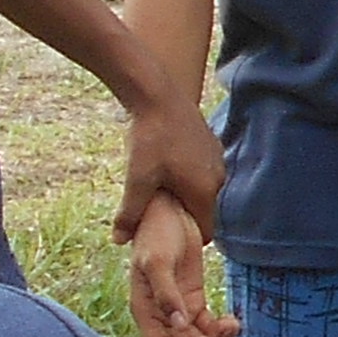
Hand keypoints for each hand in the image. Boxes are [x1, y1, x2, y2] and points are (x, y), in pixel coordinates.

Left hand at [119, 93, 220, 243]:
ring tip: (158, 186)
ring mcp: (217, 159)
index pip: (205, 232)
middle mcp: (218, 177)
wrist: (158, 94)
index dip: (185, 240)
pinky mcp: (212, 143)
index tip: (166, 237)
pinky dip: (188, 175)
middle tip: (156, 211)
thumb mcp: (137, 180)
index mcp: (204, 191)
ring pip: (202, 189)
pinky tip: (166, 163)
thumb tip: (119, 241)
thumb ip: (130, 214)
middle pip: (203, 210)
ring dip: (185, 193)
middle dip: (182, 215)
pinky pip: (202, 170)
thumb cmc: (150, 139)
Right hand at [125, 198, 237, 336]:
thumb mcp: (157, 261)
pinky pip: (207, 325)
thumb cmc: (156, 234)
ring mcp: (179, 308)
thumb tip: (178, 325)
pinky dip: (220, 328)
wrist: (169, 211)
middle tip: (228, 330)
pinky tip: (233, 319)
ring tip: (234, 324)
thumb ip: (166, 294)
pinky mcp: (194, 299)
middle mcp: (160, 314)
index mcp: (145, 310)